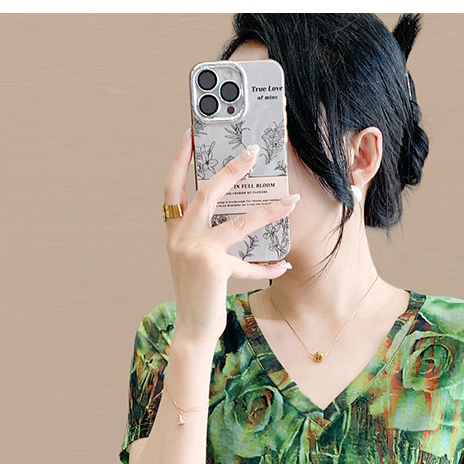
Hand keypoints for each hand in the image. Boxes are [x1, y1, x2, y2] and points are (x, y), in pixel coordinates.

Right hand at [163, 128, 298, 345]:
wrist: (192, 328)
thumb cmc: (199, 294)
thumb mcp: (196, 260)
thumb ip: (208, 237)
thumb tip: (239, 212)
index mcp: (174, 232)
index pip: (172, 187)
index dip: (178, 160)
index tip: (188, 135)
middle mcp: (180, 237)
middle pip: (207, 193)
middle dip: (231, 169)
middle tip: (253, 152)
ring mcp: (195, 251)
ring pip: (238, 222)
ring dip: (268, 212)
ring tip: (290, 202)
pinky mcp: (213, 267)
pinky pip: (249, 262)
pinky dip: (268, 265)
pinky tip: (284, 264)